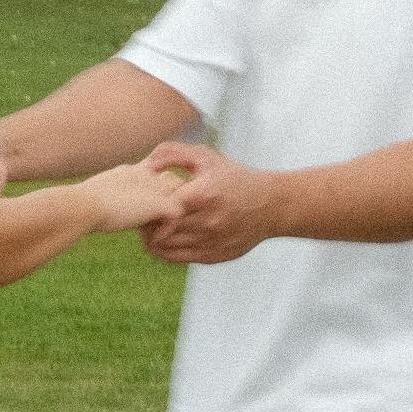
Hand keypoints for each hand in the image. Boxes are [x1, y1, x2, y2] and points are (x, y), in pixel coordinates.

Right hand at [80, 160, 189, 236]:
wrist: (82, 206)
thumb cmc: (79, 206)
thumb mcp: (95, 197)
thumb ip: (106, 199)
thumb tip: (89, 212)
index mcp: (131, 171)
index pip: (155, 174)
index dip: (155, 192)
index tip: (142, 213)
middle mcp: (146, 173)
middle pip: (172, 180)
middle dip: (168, 200)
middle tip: (153, 225)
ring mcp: (154, 186)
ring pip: (180, 195)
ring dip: (170, 215)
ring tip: (155, 233)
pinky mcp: (160, 203)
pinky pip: (177, 214)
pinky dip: (167, 230)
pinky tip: (151, 240)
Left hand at [136, 139, 281, 265]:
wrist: (271, 205)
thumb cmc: (235, 178)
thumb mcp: (206, 157)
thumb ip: (173, 154)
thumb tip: (146, 165)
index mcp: (203, 194)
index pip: (160, 208)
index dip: (146, 206)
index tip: (142, 200)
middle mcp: (207, 221)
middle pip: (160, 230)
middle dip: (145, 223)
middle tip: (141, 214)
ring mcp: (211, 242)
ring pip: (166, 247)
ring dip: (151, 238)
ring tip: (150, 227)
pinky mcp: (214, 256)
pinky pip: (178, 258)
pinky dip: (164, 250)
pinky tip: (162, 239)